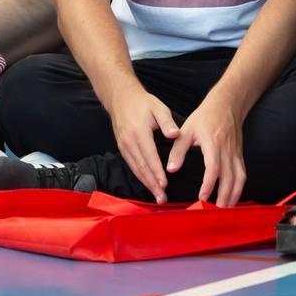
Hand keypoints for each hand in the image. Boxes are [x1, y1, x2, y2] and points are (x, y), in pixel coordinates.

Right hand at [108, 84, 178, 203]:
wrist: (121, 98)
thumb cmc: (143, 103)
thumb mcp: (158, 107)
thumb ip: (167, 122)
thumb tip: (175, 135)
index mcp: (139, 132)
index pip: (150, 156)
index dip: (157, 172)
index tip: (164, 184)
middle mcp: (129, 142)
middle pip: (142, 168)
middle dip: (152, 184)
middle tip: (162, 198)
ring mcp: (124, 146)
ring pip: (136, 169)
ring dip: (146, 184)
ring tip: (157, 196)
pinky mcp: (122, 147)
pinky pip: (131, 165)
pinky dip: (139, 177)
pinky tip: (147, 184)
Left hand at [166, 92, 245, 206]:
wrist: (227, 104)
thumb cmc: (205, 117)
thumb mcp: (187, 130)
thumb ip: (178, 151)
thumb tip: (171, 170)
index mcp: (213, 143)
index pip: (214, 167)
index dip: (209, 183)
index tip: (202, 196)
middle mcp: (227, 150)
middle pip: (229, 177)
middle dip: (224, 196)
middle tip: (215, 210)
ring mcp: (236, 153)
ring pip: (239, 177)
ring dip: (234, 194)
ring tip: (226, 208)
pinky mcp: (239, 155)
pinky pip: (242, 174)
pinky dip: (239, 187)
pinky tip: (233, 196)